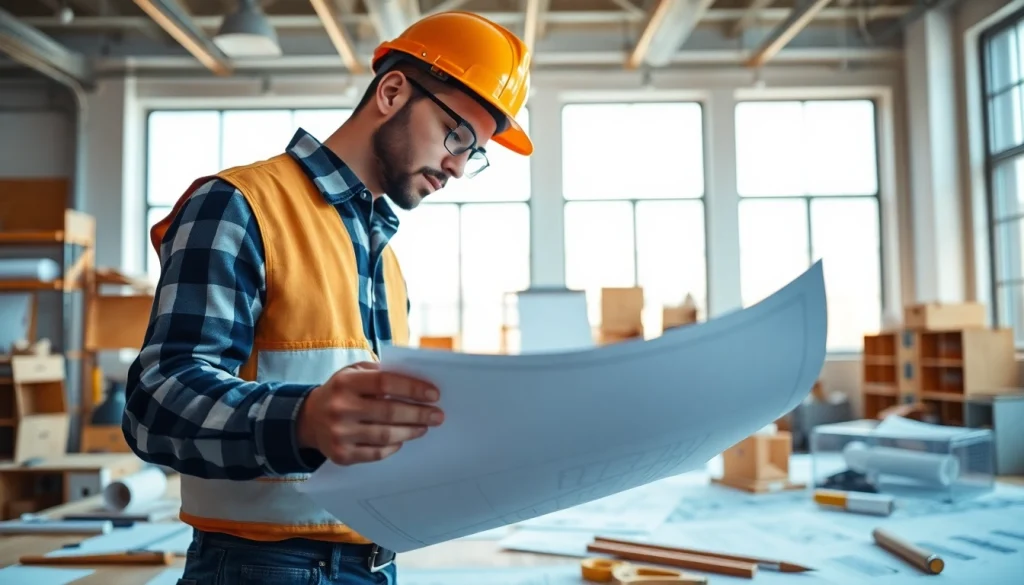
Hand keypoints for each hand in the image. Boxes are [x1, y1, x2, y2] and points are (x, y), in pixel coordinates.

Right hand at [297, 361, 443, 464]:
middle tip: (437, 415)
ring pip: (385, 435)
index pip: (385, 382)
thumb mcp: (355, 373)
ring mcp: (339, 434)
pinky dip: (393, 446)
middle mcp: (340, 408)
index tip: (434, 394)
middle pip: (389, 412)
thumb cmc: (341, 392)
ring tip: (424, 427)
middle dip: (418, 413)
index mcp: (346, 382)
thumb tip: (418, 383)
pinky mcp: (341, 455)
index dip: (412, 388)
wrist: (309, 419)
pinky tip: (402, 439)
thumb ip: (381, 373)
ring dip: (410, 431)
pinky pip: (376, 453)